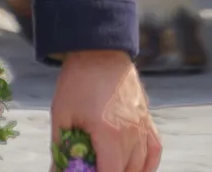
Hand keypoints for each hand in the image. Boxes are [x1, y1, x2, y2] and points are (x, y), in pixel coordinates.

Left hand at [50, 50, 158, 171]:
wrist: (99, 51)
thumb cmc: (78, 82)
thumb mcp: (62, 116)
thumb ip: (61, 149)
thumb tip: (57, 170)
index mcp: (110, 133)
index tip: (85, 171)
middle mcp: (132, 132)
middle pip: (126, 171)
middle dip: (109, 171)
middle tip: (92, 166)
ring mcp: (143, 125)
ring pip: (141, 165)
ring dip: (126, 171)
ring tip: (108, 165)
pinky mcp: (147, 118)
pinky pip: (154, 150)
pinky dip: (147, 165)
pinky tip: (136, 169)